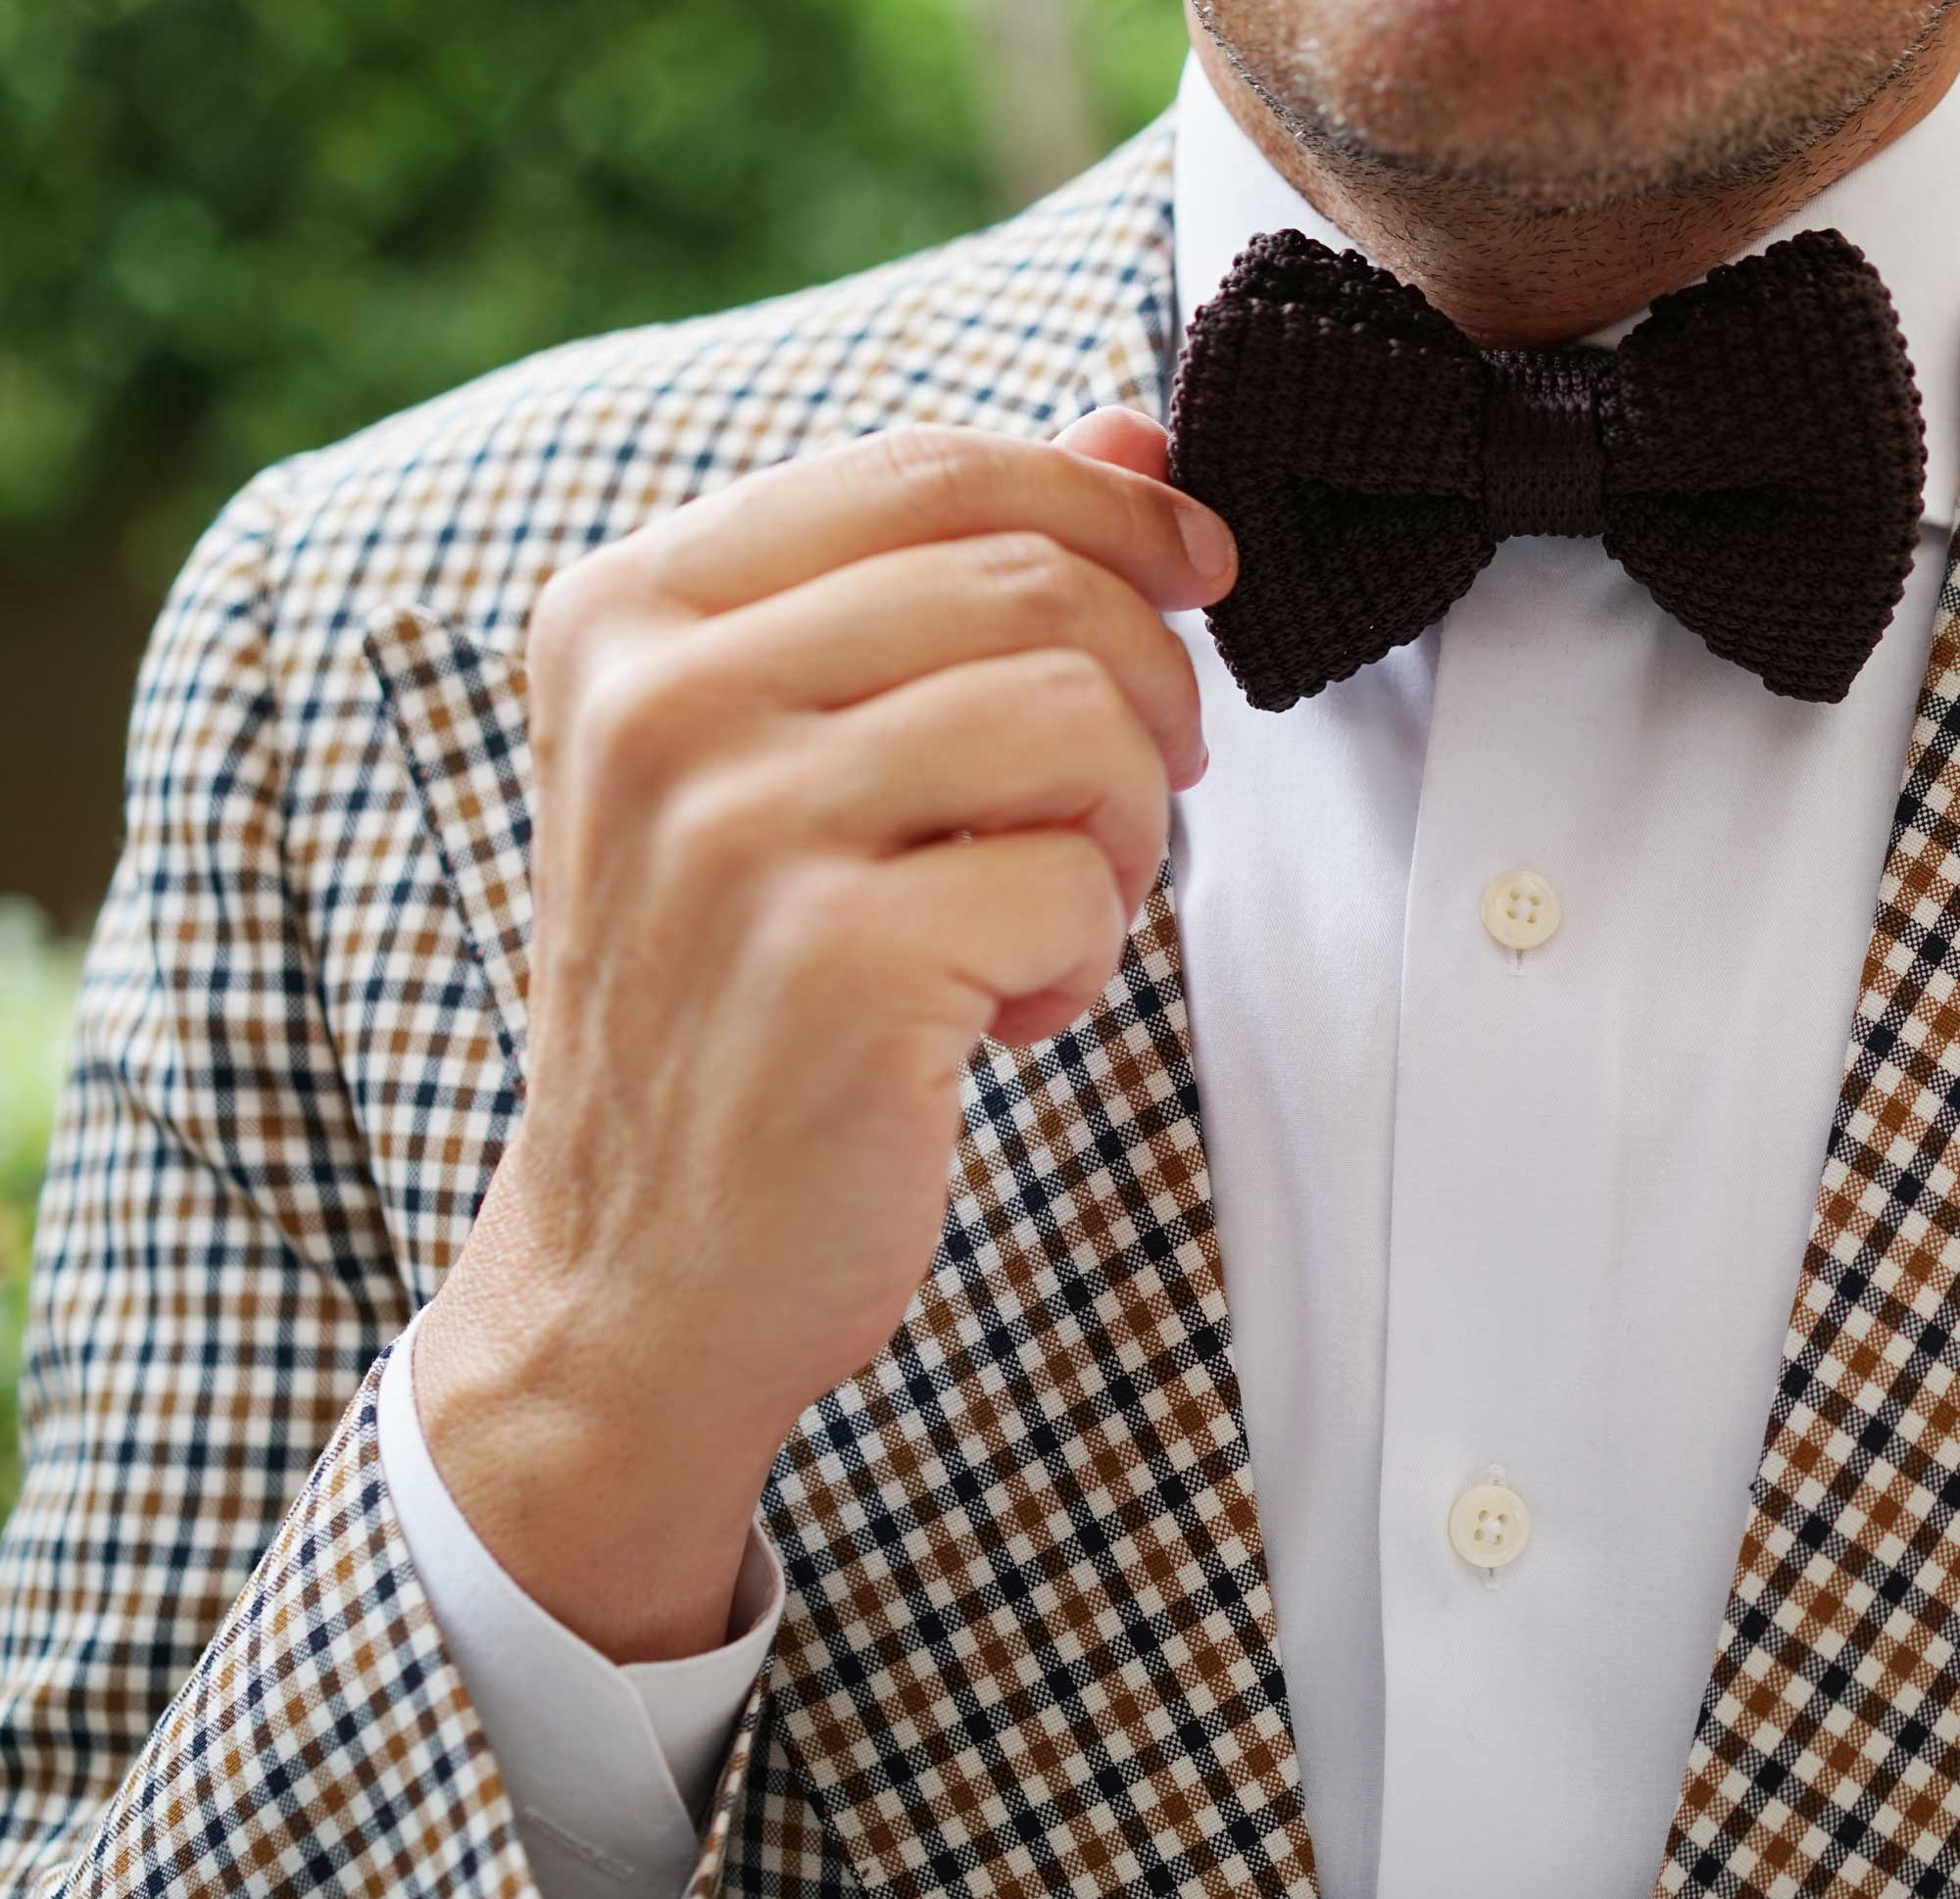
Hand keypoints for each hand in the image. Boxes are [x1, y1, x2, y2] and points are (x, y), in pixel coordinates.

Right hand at [412, 409, 1232, 1660]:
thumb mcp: (794, 759)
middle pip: (1030, 586)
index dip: (1106, 505)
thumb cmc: (741, 999)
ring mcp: (735, 828)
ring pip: (1077, 720)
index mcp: (631, 611)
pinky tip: (996, 1017)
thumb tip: (1134, 437)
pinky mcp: (834, 959)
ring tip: (1038, 916)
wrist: (642, 1270)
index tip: (1199, 569)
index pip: (932, 469)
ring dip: (1118, 831)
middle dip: (1144, 689)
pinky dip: (1082, 958)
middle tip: (1131, 797)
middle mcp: (659, 697)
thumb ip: (942, 585)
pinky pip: (1079, 885)